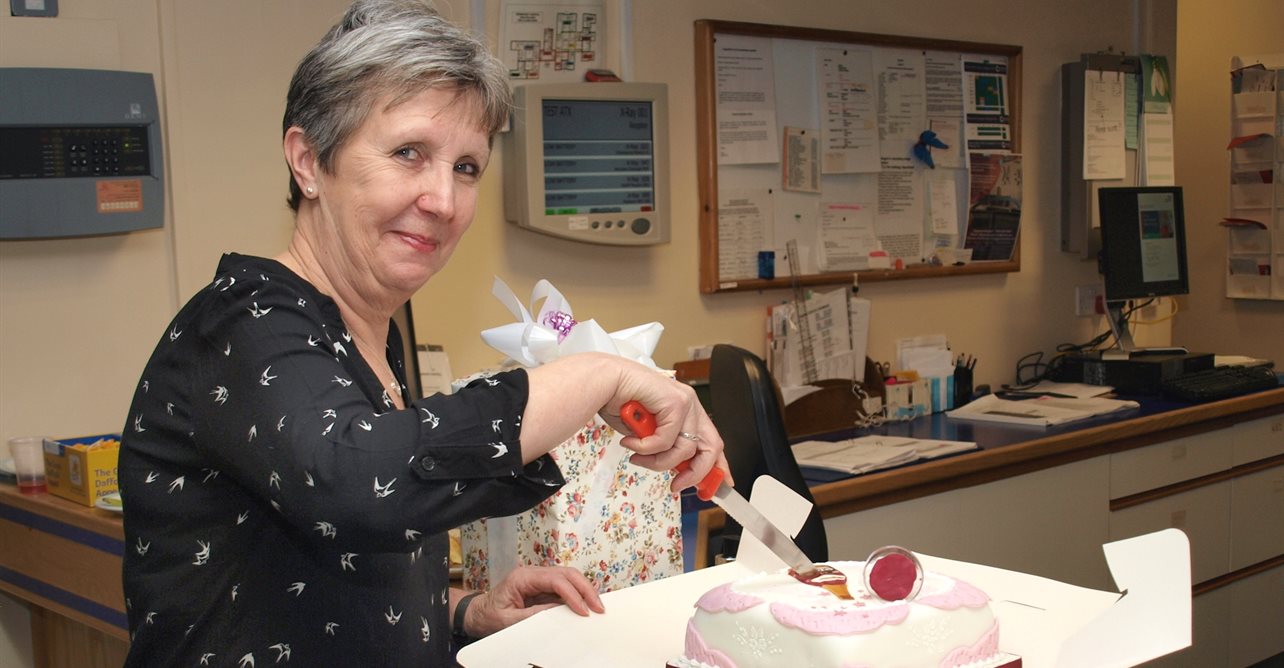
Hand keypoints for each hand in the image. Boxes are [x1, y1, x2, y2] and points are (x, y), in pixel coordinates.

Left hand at [463, 566, 604, 636]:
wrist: (478, 614)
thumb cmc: (489, 615)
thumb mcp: (509, 620)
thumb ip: (534, 615)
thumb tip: (560, 611)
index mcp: (522, 577)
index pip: (555, 580)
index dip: (572, 594)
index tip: (583, 611)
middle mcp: (533, 573)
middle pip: (566, 573)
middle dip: (585, 588)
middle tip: (599, 606)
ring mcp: (539, 578)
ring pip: (569, 577)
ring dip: (584, 590)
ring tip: (597, 606)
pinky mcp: (543, 586)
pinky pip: (564, 586)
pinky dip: (578, 594)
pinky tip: (587, 603)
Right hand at [605, 371, 730, 493]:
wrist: (604, 380)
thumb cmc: (619, 401)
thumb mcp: (646, 434)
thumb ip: (663, 448)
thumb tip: (675, 469)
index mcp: (686, 411)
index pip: (711, 441)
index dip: (718, 466)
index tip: (715, 486)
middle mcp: (690, 405)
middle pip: (711, 447)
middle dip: (695, 473)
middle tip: (676, 485)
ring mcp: (686, 402)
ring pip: (685, 449)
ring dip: (658, 461)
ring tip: (637, 457)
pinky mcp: (676, 402)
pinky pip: (666, 440)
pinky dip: (646, 448)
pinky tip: (631, 442)